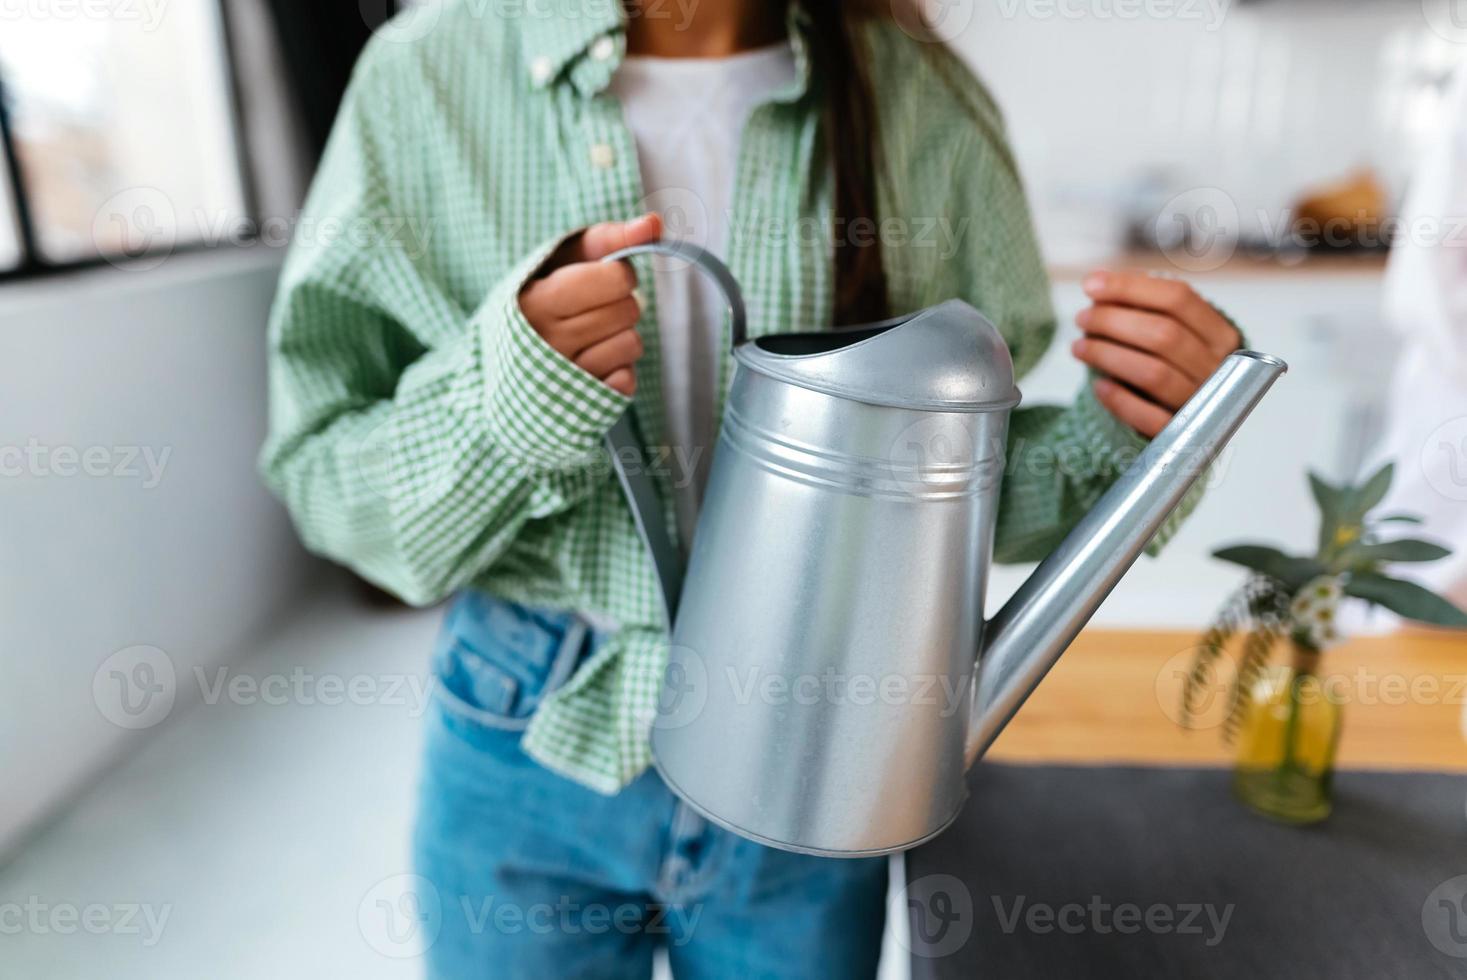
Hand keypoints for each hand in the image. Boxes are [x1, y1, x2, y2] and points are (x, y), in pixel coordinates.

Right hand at [518, 213, 662, 396]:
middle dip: (621, 304)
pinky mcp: (582, 403)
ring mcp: (564, 377)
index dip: (618, 275)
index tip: (601, 280)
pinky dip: (619, 368)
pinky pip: (627, 380)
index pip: (616, 278)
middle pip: (629, 310)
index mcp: (536, 300)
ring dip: (621, 336)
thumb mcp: (565, 260)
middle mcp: (547, 342)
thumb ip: (609, 238)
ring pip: (632, 344)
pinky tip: (595, 361)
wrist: (504, 360)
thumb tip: (655, 223)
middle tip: (595, 309)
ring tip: (593, 335)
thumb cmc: (544, 296)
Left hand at [1071, 271, 1242, 437]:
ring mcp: (1203, 404)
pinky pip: (1149, 418)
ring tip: (1078, 347)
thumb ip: (1141, 307)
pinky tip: (1098, 386)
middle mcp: (1219, 368)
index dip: (1130, 287)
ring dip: (1108, 355)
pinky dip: (1120, 401)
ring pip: (1154, 373)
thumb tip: (1098, 282)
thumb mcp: (1167, 332)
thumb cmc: (1170, 367)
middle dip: (1113, 321)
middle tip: (1081, 318)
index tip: (1090, 285)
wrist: (1190, 426)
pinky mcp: (1182, 436)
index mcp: (1220, 334)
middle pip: (1163, 334)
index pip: (1179, 297)